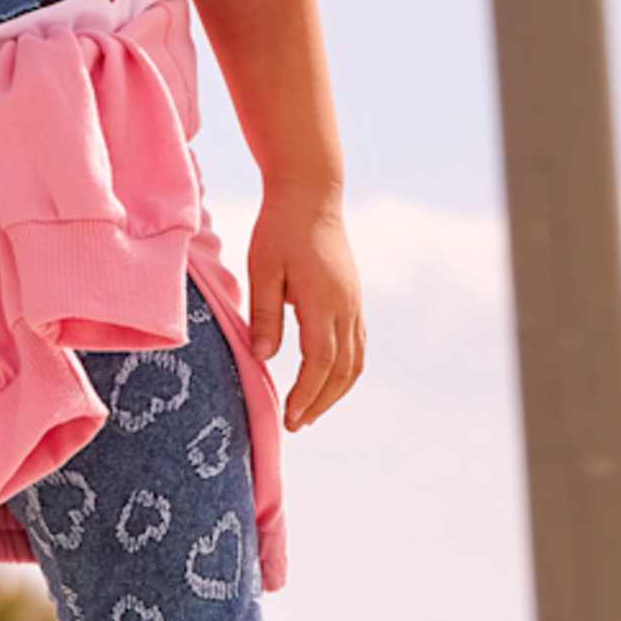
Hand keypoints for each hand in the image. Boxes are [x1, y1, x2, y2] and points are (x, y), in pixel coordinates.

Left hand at [246, 187, 364, 432]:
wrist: (311, 195)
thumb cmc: (279, 229)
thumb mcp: (262, 268)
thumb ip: (265, 314)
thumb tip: (262, 358)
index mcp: (323, 300)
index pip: (320, 362)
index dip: (306, 394)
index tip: (288, 418)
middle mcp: (346, 307)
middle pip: (342, 370)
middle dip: (320, 402)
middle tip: (296, 425)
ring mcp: (354, 304)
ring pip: (355, 362)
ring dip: (335, 392)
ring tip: (310, 413)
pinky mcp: (353, 300)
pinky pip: (357, 346)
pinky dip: (343, 372)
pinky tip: (325, 382)